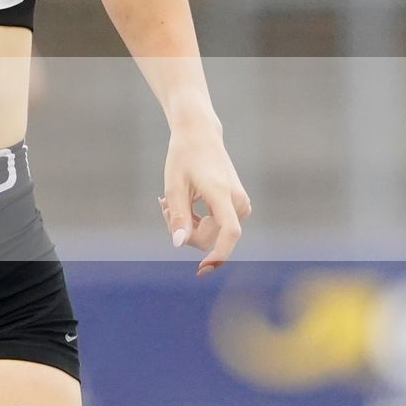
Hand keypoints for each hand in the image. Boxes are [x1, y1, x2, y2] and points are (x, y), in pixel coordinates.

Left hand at [160, 123, 251, 275]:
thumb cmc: (184, 157)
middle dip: (184, 231)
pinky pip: (216, 226)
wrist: (201, 137)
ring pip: (211, 234)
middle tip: (164, 207)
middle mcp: (238, 202)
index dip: (218, 253)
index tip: (203, 269)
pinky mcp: (239, 207)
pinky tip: (183, 204)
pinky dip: (197, 221)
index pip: (228, 232)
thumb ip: (178, 215)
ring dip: (188, 225)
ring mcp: (241, 206)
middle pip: (210, 237)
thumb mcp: (174, 185)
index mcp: (223, 195)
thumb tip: (179, 244)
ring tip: (170, 202)